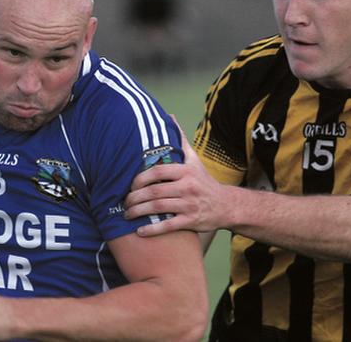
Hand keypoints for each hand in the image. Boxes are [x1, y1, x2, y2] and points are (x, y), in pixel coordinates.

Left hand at [124, 119, 226, 235]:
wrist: (225, 205)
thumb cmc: (203, 182)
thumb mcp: (194, 160)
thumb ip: (180, 141)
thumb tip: (170, 118)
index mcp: (186, 171)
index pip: (157, 171)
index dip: (140, 178)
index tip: (129, 185)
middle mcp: (188, 187)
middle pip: (155, 191)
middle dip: (135, 198)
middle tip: (124, 203)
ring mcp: (189, 204)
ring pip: (158, 208)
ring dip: (139, 212)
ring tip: (127, 214)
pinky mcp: (191, 221)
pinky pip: (168, 226)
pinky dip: (152, 230)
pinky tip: (139, 231)